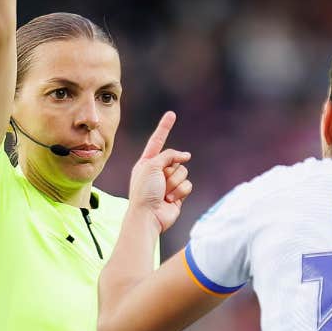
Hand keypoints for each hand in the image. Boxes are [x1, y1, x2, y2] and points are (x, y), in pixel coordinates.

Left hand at [128, 112, 192, 232]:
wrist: (148, 216)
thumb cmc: (144, 191)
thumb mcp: (151, 165)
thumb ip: (169, 155)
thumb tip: (186, 156)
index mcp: (147, 162)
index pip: (157, 140)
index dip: (164, 127)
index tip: (171, 114)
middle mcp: (158, 170)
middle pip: (176, 159)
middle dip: (170, 171)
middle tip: (159, 183)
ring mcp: (168, 182)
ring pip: (183, 172)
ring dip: (175, 182)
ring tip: (164, 193)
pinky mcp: (178, 194)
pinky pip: (188, 185)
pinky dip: (180, 192)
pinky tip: (170, 200)